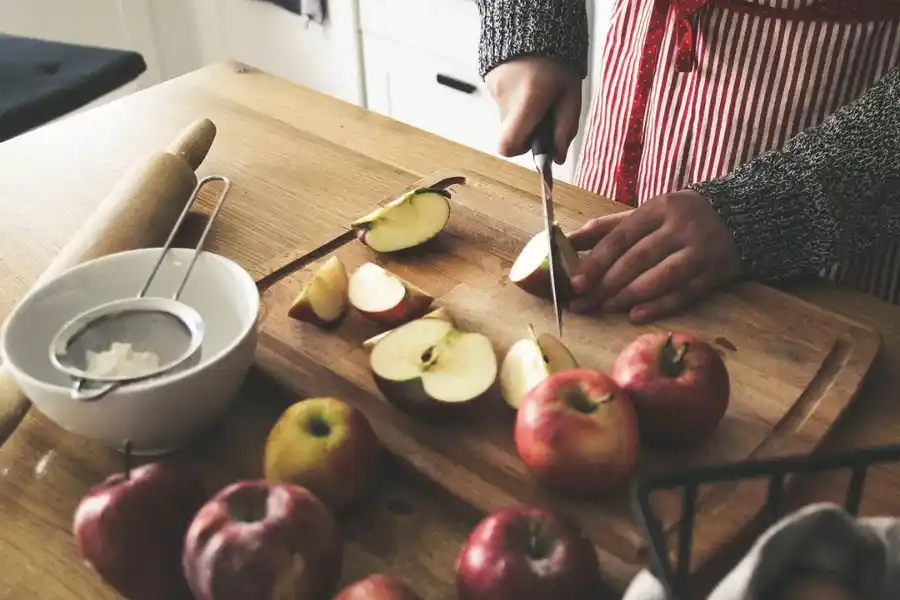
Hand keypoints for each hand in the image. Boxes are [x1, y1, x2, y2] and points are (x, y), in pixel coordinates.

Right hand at [485, 56, 581, 164]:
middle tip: (543, 111)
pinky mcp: (489, 81)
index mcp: (530, 99)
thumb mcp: (571, 95)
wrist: (535, 23)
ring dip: (522, 112)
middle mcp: (507, 96)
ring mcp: (494, 88)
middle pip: (509, 132)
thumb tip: (557, 157)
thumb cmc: (559, 60)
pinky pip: (503, 101)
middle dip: (527, 129)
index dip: (521, 151)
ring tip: (537, 91)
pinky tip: (526, 82)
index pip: (509, 145)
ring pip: (507, 117)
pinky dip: (515, 98)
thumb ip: (566, 129)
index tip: (535, 142)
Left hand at [567, 190, 741, 322]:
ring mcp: (700, 251)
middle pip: (637, 259)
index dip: (596, 261)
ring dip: (628, 296)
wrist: (743, 217)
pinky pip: (683, 293)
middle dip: (606, 284)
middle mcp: (681, 228)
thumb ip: (609, 228)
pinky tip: (635, 316)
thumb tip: (568, 241)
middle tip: (582, 303)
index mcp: (659, 208)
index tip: (575, 282)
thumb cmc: (682, 217)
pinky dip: (658, 306)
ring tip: (604, 308)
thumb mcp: (648, 213)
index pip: (621, 237)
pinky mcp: (715, 272)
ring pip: (660, 278)